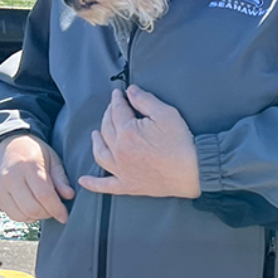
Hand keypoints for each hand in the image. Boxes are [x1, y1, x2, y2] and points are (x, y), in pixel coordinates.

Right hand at [0, 133, 74, 222]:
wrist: (10, 144)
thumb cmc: (34, 152)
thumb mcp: (53, 159)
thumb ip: (61, 178)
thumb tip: (69, 196)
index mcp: (28, 166)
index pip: (43, 194)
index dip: (56, 208)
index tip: (65, 216)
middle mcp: (11, 177)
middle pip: (32, 208)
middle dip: (48, 214)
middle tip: (56, 210)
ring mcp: (1, 187)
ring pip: (22, 215)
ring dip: (37, 217)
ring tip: (45, 208)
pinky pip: (13, 215)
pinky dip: (26, 217)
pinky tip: (33, 208)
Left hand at [78, 85, 199, 198]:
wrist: (193, 171)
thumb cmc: (181, 143)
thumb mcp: (166, 114)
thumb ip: (145, 100)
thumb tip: (130, 91)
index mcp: (128, 132)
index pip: (117, 111)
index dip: (117, 100)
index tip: (118, 94)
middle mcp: (119, 151)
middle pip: (106, 129)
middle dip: (108, 115)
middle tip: (112, 109)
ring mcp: (122, 170)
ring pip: (100, 154)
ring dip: (96, 142)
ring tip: (95, 135)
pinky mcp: (128, 186)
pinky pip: (105, 185)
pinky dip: (93, 183)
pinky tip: (83, 180)